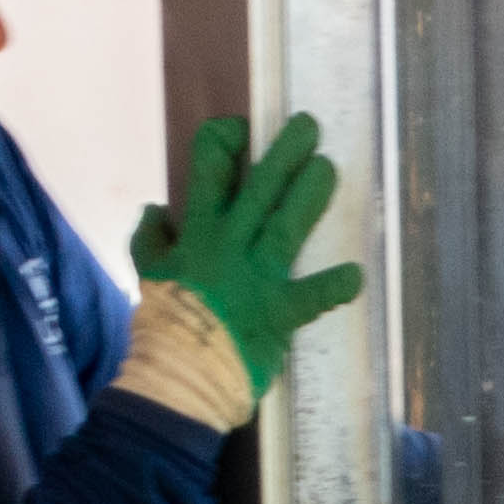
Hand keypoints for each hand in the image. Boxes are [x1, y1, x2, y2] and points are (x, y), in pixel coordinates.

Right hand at [128, 112, 365, 388]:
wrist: (177, 377)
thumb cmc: (164, 324)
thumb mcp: (147, 273)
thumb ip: (151, 238)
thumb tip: (155, 209)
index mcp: (198, 231)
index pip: (209, 165)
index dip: (226, 139)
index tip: (243, 132)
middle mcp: (230, 243)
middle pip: (261, 183)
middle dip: (286, 149)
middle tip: (309, 126)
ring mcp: (257, 275)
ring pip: (287, 221)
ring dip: (311, 192)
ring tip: (329, 168)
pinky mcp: (279, 311)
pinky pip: (312, 295)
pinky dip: (334, 286)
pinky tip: (355, 275)